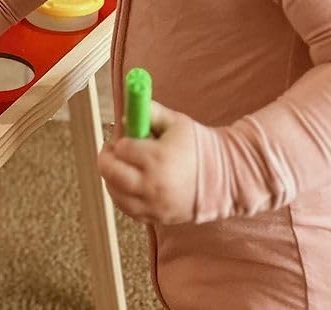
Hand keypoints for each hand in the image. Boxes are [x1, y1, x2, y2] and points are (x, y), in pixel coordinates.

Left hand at [97, 101, 197, 225]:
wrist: (223, 179)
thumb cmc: (198, 146)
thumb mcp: (176, 122)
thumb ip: (150, 112)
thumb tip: (126, 113)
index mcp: (157, 157)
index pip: (122, 148)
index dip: (119, 139)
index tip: (124, 134)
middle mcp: (152, 184)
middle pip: (112, 173)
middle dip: (106, 158)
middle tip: (112, 149)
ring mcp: (154, 204)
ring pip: (115, 194)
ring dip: (110, 178)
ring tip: (118, 167)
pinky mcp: (157, 218)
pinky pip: (128, 210)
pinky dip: (121, 197)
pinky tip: (125, 185)